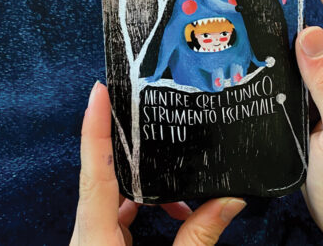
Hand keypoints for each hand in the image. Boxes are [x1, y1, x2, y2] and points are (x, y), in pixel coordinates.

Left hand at [69, 82, 245, 244]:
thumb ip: (199, 236)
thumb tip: (233, 198)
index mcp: (95, 237)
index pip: (94, 170)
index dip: (94, 127)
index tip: (98, 92)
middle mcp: (90, 233)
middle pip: (109, 177)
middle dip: (139, 154)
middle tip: (160, 123)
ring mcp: (95, 238)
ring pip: (120, 197)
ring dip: (153, 189)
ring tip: (186, 187)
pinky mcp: (103, 244)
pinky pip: (124, 215)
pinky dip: (150, 209)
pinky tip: (179, 213)